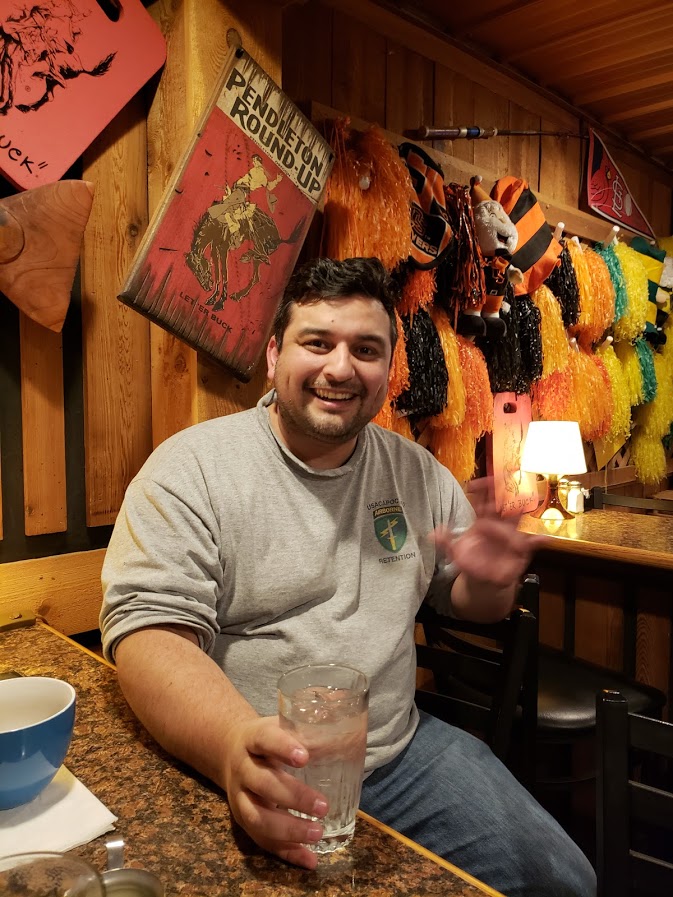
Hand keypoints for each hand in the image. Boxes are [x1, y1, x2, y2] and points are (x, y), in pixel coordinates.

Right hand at [222, 716, 327, 868]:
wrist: (229, 751)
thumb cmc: (268, 739)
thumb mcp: (282, 725)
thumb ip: (310, 729)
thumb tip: (348, 727)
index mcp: (253, 739)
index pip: (265, 740)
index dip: (282, 748)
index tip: (305, 757)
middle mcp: (242, 768)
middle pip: (262, 783)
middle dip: (293, 796)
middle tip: (324, 806)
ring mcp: (239, 797)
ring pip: (257, 817)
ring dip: (288, 830)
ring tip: (318, 833)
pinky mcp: (241, 820)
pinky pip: (261, 840)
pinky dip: (286, 852)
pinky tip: (310, 860)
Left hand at [430, 477, 545, 616]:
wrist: (483, 579)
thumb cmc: (471, 561)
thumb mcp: (455, 553)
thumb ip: (445, 543)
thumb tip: (432, 534)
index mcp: (482, 521)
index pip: (483, 501)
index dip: (480, 489)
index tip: (474, 482)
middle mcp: (498, 525)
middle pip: (502, 504)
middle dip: (503, 492)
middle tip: (504, 480)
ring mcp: (511, 536)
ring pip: (517, 519)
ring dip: (521, 509)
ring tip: (526, 498)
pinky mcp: (520, 551)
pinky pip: (531, 545)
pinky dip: (538, 541)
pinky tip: (544, 539)